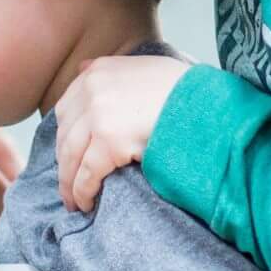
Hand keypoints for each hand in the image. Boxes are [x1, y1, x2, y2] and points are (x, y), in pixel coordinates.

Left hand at [54, 54, 189, 212]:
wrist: (206, 104)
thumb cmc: (182, 89)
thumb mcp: (143, 66)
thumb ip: (112, 71)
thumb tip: (82, 68)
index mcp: (98, 71)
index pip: (66, 109)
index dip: (65, 137)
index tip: (67, 156)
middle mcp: (92, 90)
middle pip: (65, 135)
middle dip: (64, 163)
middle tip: (67, 184)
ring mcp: (99, 116)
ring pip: (71, 157)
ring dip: (69, 184)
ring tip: (74, 202)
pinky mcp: (109, 142)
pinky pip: (86, 174)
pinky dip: (82, 192)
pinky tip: (86, 203)